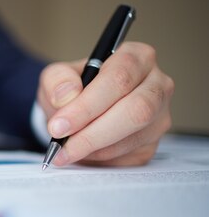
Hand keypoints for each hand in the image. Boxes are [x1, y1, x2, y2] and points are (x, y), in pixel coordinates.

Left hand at [37, 42, 173, 166]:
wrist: (80, 111)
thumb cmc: (74, 89)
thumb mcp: (57, 76)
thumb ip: (57, 80)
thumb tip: (67, 95)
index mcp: (136, 58)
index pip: (118, 79)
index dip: (87, 106)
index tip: (59, 125)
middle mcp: (156, 85)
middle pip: (135, 111)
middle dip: (92, 133)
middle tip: (61, 146)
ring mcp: (159, 116)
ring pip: (133, 137)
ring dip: (94, 149)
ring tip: (66, 150)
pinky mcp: (153, 143)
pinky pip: (129, 156)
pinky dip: (100, 159)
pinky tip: (84, 153)